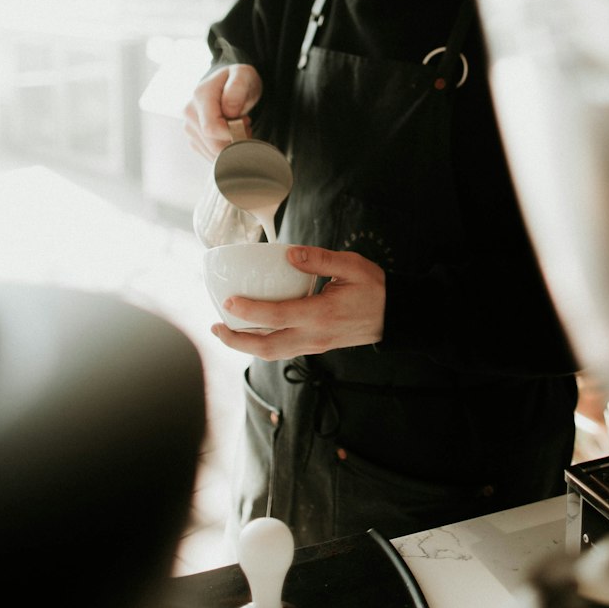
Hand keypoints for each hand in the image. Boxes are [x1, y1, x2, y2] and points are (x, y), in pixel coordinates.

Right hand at [183, 64, 262, 159]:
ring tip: (238, 128)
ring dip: (231, 146)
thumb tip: (229, 110)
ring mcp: (189, 126)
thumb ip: (237, 88)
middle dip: (234, 141)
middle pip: (212, 144)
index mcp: (200, 95)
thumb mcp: (244, 75)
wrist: (230, 85)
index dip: (233, 132)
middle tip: (246, 126)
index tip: (245, 121)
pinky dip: (225, 150)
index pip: (212, 128)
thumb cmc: (238, 81)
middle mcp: (189, 112)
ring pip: (211, 152)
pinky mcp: (193, 138)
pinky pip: (210, 155)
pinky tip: (230, 136)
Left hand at [211, 246, 385, 361]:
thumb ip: (321, 259)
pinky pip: (282, 351)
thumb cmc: (374, 289)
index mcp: (321, 314)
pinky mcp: (315, 347)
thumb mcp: (352, 266)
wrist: (393, 317)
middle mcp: (314, 335)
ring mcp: (314, 345)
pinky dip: (261, 344)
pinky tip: (251, 331)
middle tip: (215, 326)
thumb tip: (289, 254)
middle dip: (236, 340)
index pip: (277, 317)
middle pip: (266, 346)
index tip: (229, 302)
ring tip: (225, 331)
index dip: (250, 311)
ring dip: (245, 346)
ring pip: (272, 353)